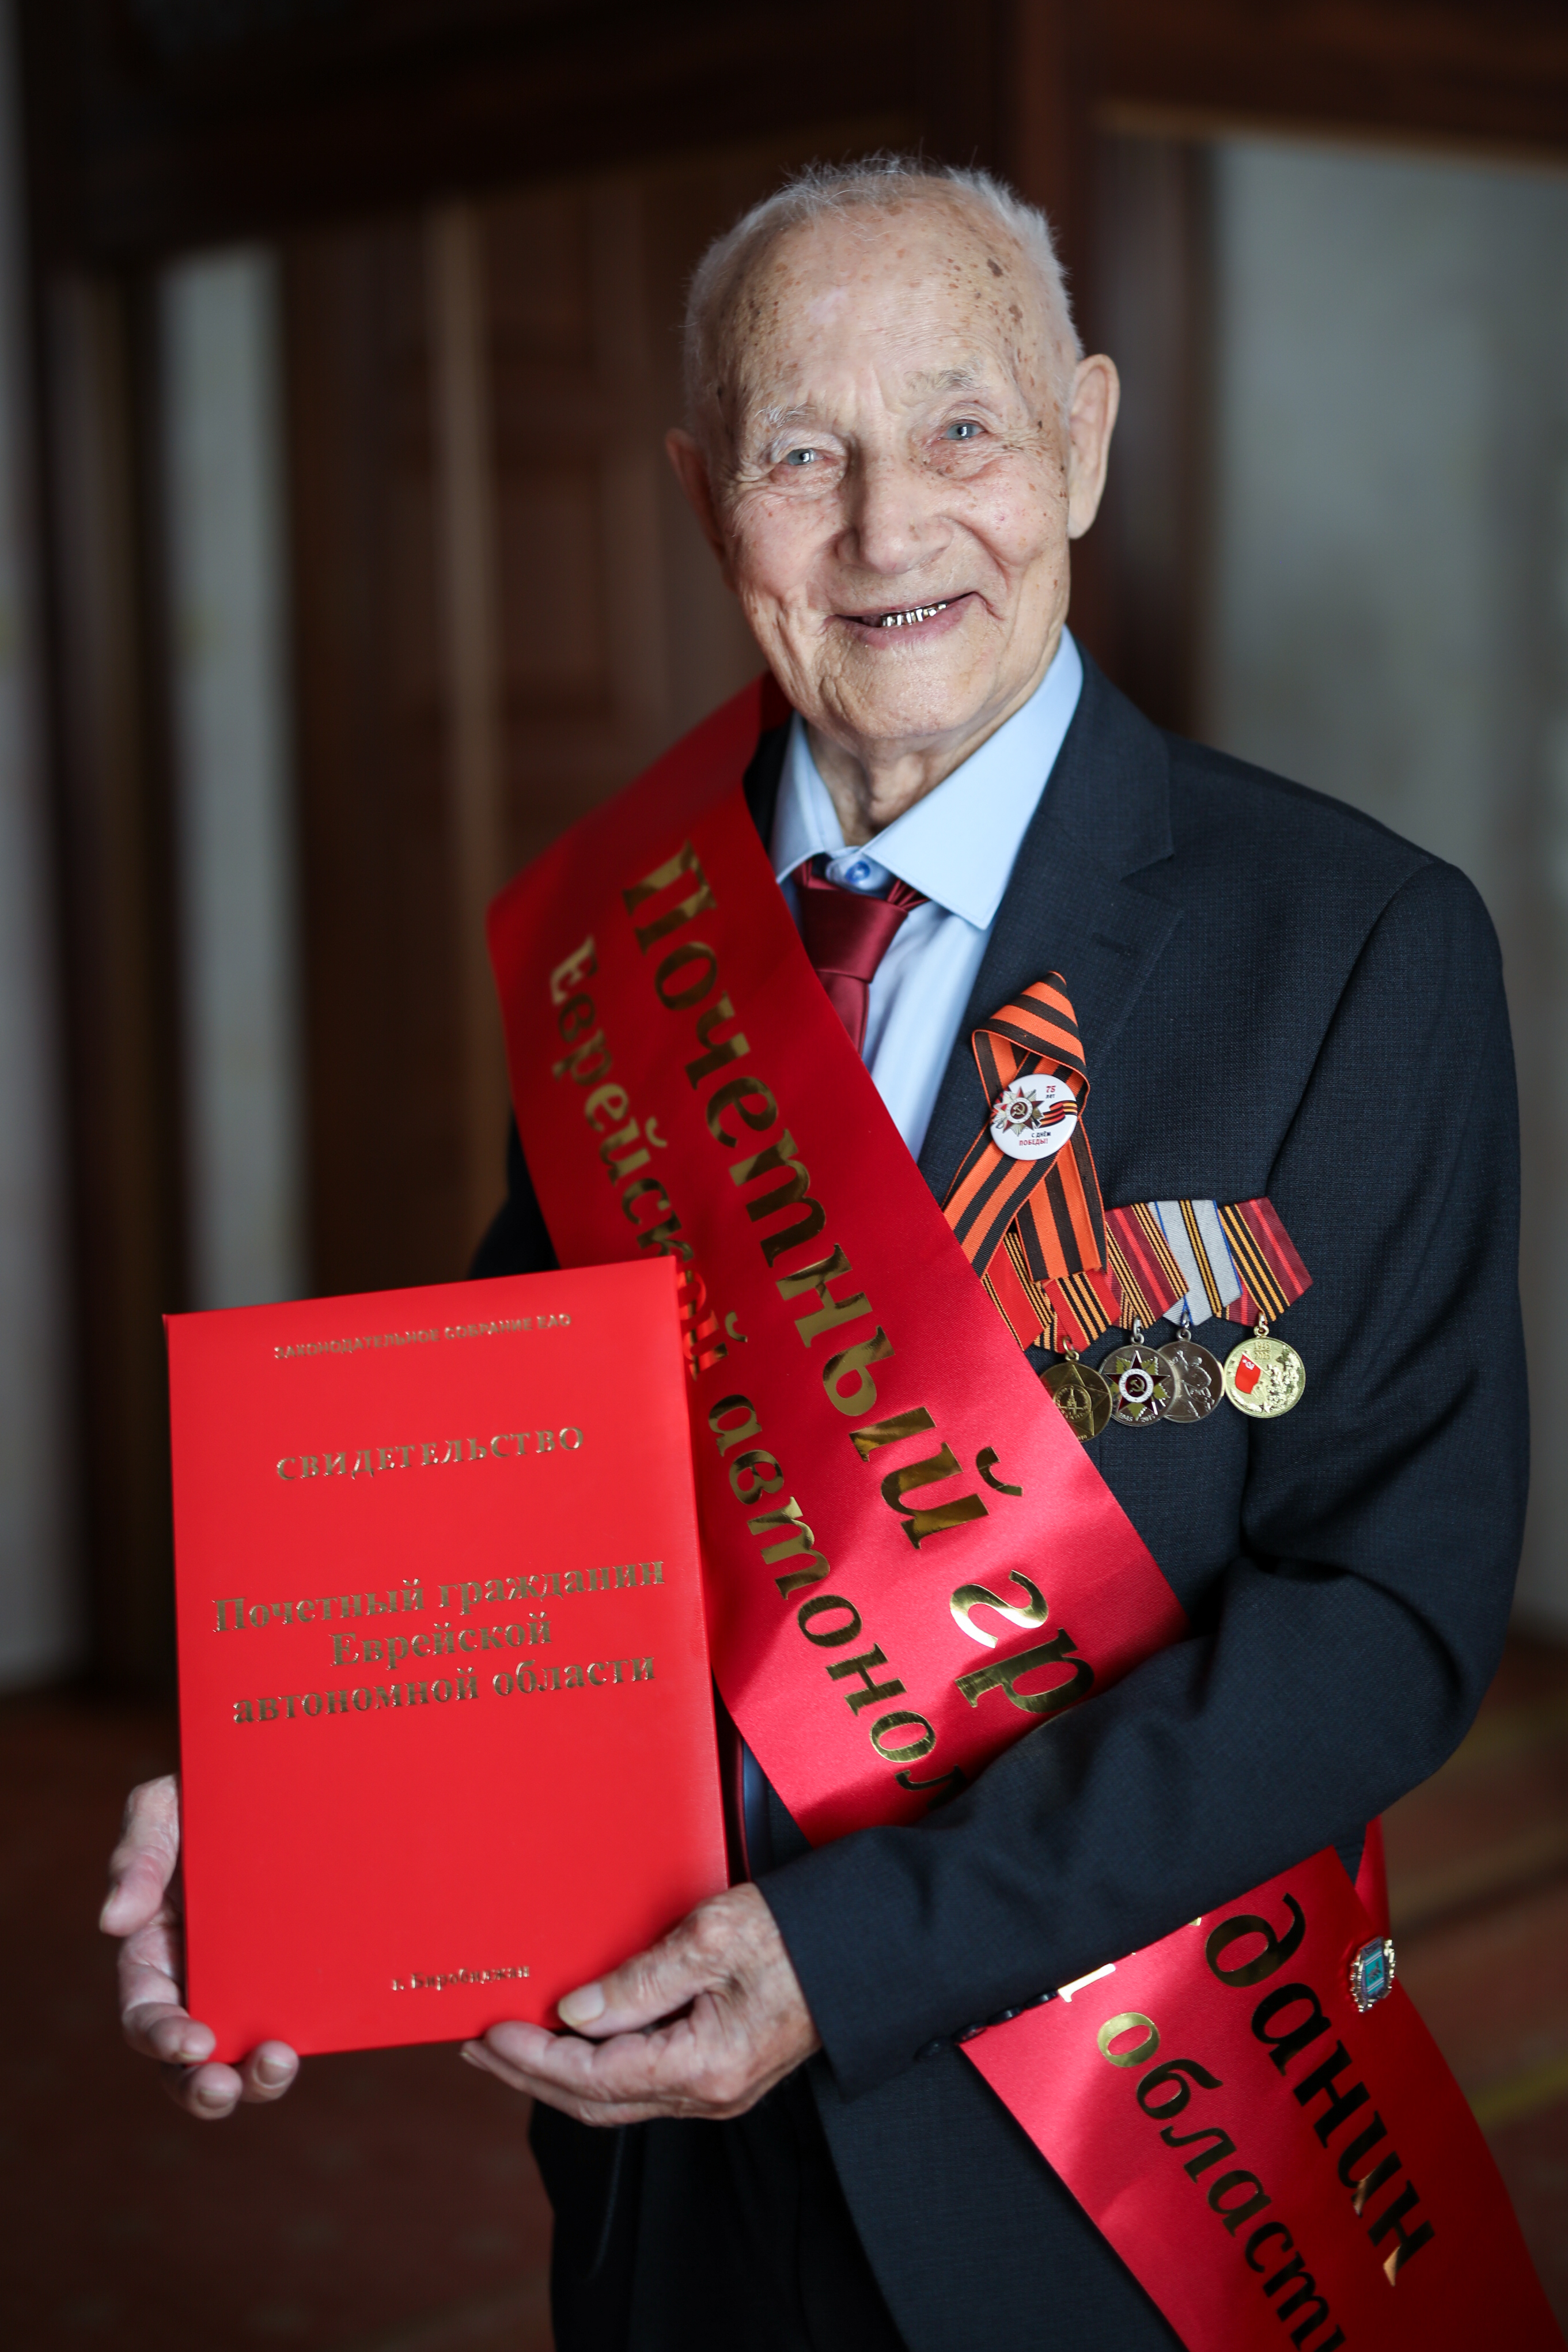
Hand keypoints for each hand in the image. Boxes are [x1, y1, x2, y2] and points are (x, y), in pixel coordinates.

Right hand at [101, 1774, 298, 2119]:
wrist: (282, 1778)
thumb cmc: (208, 1792)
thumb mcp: (164, 1807)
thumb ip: (137, 1856)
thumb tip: (113, 1922)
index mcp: (155, 1952)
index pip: (146, 2013)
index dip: (162, 2037)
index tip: (194, 2041)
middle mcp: (200, 1981)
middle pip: (190, 2060)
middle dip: (202, 2086)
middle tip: (226, 2087)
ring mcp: (253, 1984)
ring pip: (245, 2056)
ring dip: (257, 2078)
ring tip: (278, 2066)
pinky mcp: (300, 1977)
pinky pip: (301, 2022)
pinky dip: (310, 2039)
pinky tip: (329, 2033)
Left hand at [464, 1882, 818, 2124]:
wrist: (866, 1949)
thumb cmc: (799, 1934)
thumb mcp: (713, 1939)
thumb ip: (640, 1982)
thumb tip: (575, 2014)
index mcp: (704, 2066)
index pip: (591, 2076)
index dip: (532, 2056)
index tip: (490, 2030)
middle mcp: (708, 2094)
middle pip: (594, 2101)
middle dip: (529, 2074)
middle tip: (478, 2049)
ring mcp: (717, 2090)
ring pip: (616, 2098)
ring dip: (557, 2075)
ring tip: (510, 2048)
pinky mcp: (722, 2072)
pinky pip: (642, 2083)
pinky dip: (595, 2069)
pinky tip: (575, 2043)